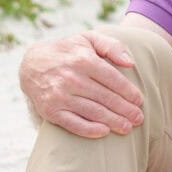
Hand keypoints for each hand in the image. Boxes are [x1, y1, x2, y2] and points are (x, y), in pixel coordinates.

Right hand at [18, 31, 144, 137]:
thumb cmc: (68, 51)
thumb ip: (111, 46)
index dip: (129, 92)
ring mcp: (59, 96)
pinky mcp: (50, 111)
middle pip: (106, 98)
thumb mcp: (88, 39)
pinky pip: (73, 124)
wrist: (31, 64)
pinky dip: (89, 130)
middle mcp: (71, 78)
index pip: (113, 79)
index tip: (139, 101)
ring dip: (113, 121)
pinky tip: (104, 132)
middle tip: (138, 118)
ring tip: (127, 127)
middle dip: (125, 110)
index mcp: (83, 60)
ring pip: (93, 112)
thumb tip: (130, 63)